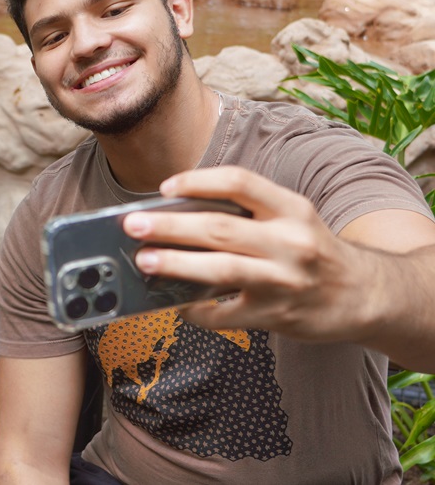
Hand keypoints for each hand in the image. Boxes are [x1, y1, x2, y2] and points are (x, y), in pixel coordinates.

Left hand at [121, 166, 385, 342]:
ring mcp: (284, 281)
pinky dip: (195, 311)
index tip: (164, 187)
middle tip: (133, 225)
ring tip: (144, 261)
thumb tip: (176, 216)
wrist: (364, 295)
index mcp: (291, 208)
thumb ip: (248, 213)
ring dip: (177, 264)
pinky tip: (175, 305)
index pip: (239, 182)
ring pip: (221, 270)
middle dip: (170, 226)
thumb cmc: (312, 250)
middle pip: (220, 229)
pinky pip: (225, 314)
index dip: (198, 181)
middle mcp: (290, 242)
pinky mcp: (276, 316)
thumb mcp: (293, 218)